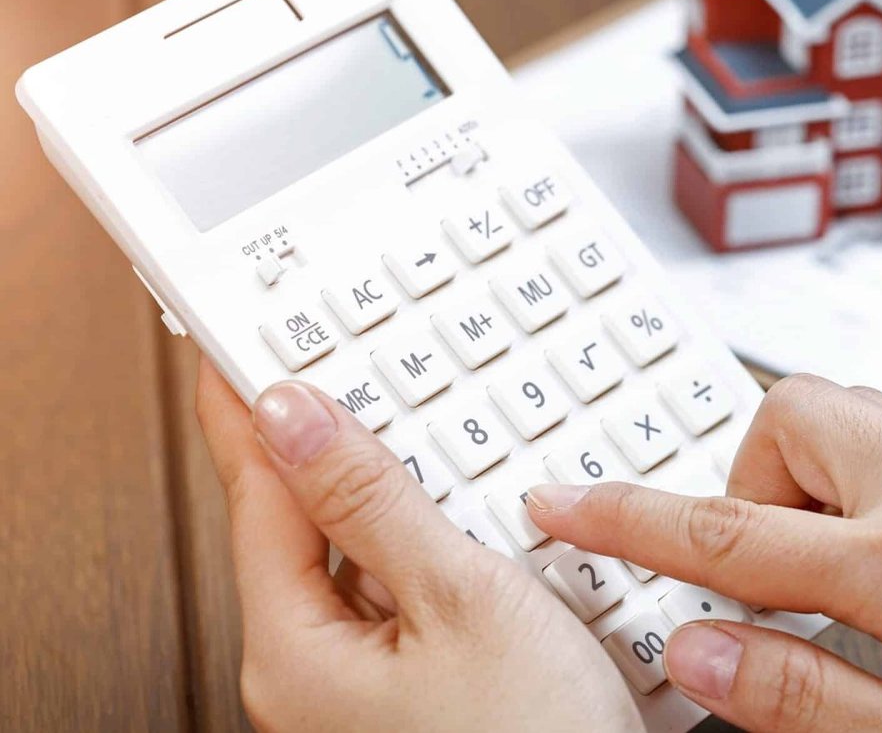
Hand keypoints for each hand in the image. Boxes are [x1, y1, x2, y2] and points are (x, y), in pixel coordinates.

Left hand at [194, 361, 641, 732]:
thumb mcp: (461, 599)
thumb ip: (372, 502)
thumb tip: (297, 417)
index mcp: (296, 650)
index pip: (255, 493)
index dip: (255, 406)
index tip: (247, 340)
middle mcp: (313, 675)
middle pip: (305, 524)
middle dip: (335, 443)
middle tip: (349, 365)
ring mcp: (364, 689)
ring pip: (366, 560)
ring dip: (403, 498)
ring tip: (434, 437)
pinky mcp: (417, 693)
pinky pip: (409, 598)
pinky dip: (440, 550)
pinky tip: (482, 525)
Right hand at [524, 374, 881, 731]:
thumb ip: (806, 701)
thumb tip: (700, 655)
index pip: (731, 533)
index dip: (627, 519)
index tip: (561, 501)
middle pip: (794, 415)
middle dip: (746, 484)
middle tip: (765, 582)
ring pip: (859, 412)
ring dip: (813, 479)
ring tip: (834, 580)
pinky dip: (876, 480)